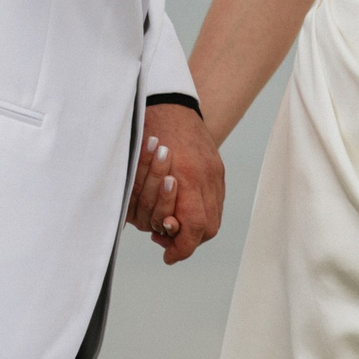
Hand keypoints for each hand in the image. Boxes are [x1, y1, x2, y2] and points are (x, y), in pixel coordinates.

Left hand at [127, 102, 224, 263]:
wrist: (167, 102)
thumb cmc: (147, 132)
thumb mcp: (141, 169)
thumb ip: (152, 200)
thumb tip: (159, 229)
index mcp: (188, 177)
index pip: (195, 227)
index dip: (182, 248)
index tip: (167, 256)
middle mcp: (206, 176)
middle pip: (208, 227)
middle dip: (189, 241)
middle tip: (166, 242)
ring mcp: (215, 172)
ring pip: (215, 216)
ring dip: (196, 228)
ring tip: (173, 225)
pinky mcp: (218, 168)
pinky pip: (216, 200)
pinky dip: (202, 211)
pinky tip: (184, 209)